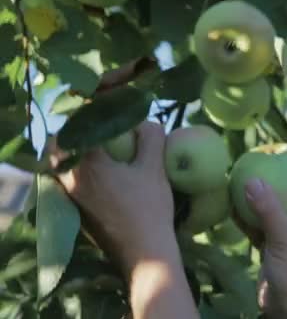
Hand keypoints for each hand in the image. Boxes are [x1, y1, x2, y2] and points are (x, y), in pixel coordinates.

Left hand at [52, 121, 173, 269]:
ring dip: (74, 152)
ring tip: (99, 148)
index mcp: (88, 164)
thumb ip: (151, 138)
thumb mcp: (155, 169)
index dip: (91, 112)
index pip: (79, 126)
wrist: (144, 253)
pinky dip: (77, 170)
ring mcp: (70, 197)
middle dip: (75, 132)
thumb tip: (147, 122)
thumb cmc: (149, 208)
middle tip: (98, 127)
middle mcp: (71, 179)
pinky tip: (100, 173)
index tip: (107, 107)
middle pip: (58, 146)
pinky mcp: (75, 211)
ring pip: (60, 165)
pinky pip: (66, 181)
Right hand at [237, 164, 286, 318]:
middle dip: (280, 173)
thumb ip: (269, 210)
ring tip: (241, 176)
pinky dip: (246, 214)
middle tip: (261, 158)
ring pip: (274, 206)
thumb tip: (252, 179)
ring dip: (260, 193)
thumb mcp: (283, 238)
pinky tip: (230, 204)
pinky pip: (258, 224)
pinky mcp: (271, 246)